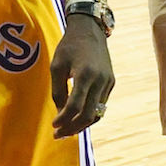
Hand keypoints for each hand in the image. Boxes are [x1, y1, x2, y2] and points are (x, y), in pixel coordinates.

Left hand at [50, 15, 113, 136]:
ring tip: (67, 130)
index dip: (64, 120)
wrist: (89, 30)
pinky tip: (76, 118)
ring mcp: (108, 82)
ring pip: (97, 113)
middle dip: (72, 128)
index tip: (53, 126)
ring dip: (81, 124)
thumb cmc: (69, 47)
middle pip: (88, 115)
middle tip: (58, 135)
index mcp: (85, 74)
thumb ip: (58, 91)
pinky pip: (101, 105)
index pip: (75, 106)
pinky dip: (89, 114)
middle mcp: (100, 80)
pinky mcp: (111, 83)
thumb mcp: (57, 67)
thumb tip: (60, 114)